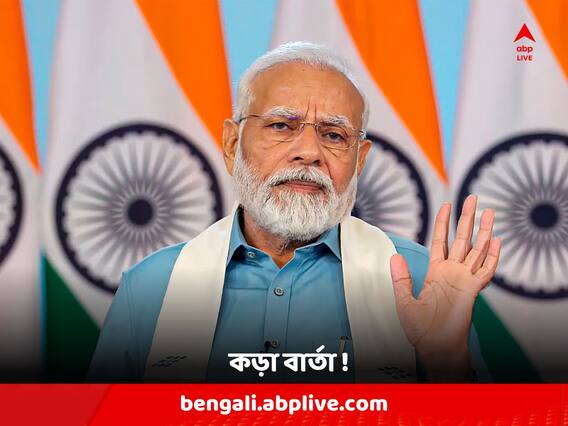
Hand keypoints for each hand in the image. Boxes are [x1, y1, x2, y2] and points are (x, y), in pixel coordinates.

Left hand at [390, 194, 500, 380]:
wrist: (435, 347)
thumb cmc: (420, 329)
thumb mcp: (404, 301)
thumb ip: (401, 278)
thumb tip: (394, 257)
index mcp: (436, 272)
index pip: (441, 241)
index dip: (443, 223)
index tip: (446, 206)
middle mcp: (452, 272)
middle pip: (462, 239)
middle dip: (467, 218)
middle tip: (473, 198)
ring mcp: (464, 280)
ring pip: (477, 250)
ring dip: (484, 231)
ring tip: (490, 212)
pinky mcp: (473, 291)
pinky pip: (485, 271)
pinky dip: (492, 257)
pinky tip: (497, 241)